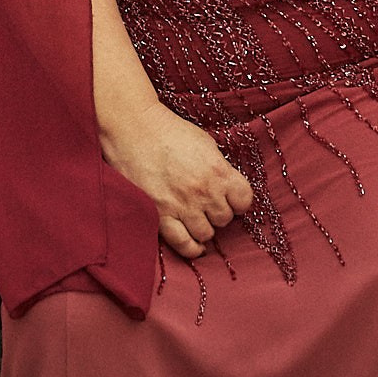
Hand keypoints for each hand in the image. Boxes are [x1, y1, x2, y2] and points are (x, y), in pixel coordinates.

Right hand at [101, 101, 254, 259]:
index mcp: (218, 170)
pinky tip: (194, 245)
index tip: (231, 199)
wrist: (134, 129)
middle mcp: (203, 191)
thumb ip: (218, 167)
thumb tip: (226, 186)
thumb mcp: (204, 143)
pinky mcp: (160, 215)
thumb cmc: (168, 131)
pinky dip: (191, 248)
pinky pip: (183, 243)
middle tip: (208, 205)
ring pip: (206, 234)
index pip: (244, 200)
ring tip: (197, 218)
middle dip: (218, 212)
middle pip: (224, 219)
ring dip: (204, 228)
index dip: (238, 200)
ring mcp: (182, 205)